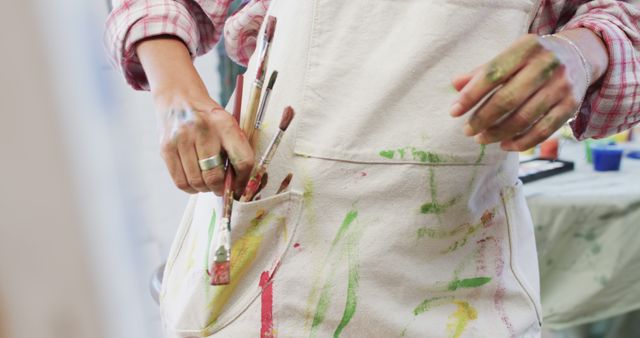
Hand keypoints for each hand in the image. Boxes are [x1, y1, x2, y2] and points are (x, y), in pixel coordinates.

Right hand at [138, 37, 253, 193]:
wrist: (178, 96)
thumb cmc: (208, 116)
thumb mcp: (227, 123)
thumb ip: (234, 149)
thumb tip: (238, 183)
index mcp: (225, 124)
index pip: (242, 160)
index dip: (243, 179)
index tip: (240, 185)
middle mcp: (202, 130)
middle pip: (215, 176)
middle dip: (221, 189)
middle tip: (222, 189)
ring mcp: (181, 139)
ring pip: (197, 181)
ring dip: (205, 189)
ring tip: (208, 184)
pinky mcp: (166, 147)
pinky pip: (180, 181)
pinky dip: (190, 188)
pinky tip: (194, 183)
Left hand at [450, 30, 607, 150]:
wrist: (580, 56)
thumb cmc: (532, 59)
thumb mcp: (510, 56)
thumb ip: (483, 70)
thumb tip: (455, 84)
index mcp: (526, 48)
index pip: (493, 73)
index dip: (471, 95)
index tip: (454, 111)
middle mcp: (546, 64)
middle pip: (508, 99)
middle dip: (483, 118)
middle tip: (467, 130)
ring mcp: (561, 85)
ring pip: (524, 118)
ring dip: (498, 133)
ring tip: (481, 138)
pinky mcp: (571, 105)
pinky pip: (543, 130)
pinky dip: (521, 142)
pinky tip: (504, 145)